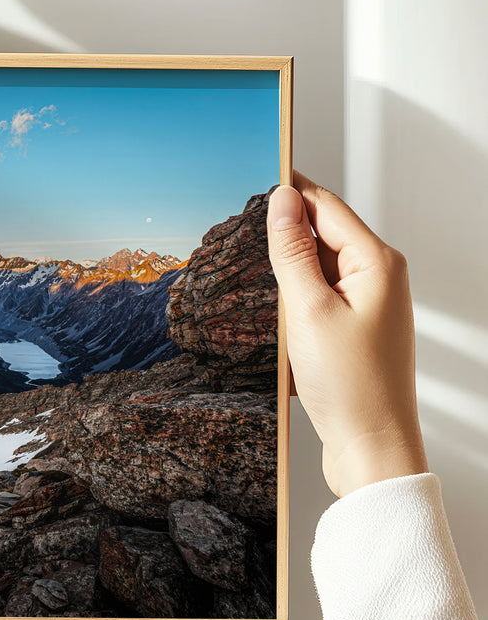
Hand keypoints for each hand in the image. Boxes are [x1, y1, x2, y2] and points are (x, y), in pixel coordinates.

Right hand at [267, 172, 427, 497]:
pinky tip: (276, 317)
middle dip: (283, 233)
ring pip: (316, 268)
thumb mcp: (308, 311)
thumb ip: (292, 252)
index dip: (289, 190)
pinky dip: (294, 300)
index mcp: (377, 264)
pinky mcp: (354, 329)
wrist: (371, 448)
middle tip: (240, 233)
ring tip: (259, 287)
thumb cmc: (351, 387)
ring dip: (286, 272)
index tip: (256, 172)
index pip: (325, 206)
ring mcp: (368, 305)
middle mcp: (379, 278)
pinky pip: (318, 297)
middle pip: (321, 234)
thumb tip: (281, 202)